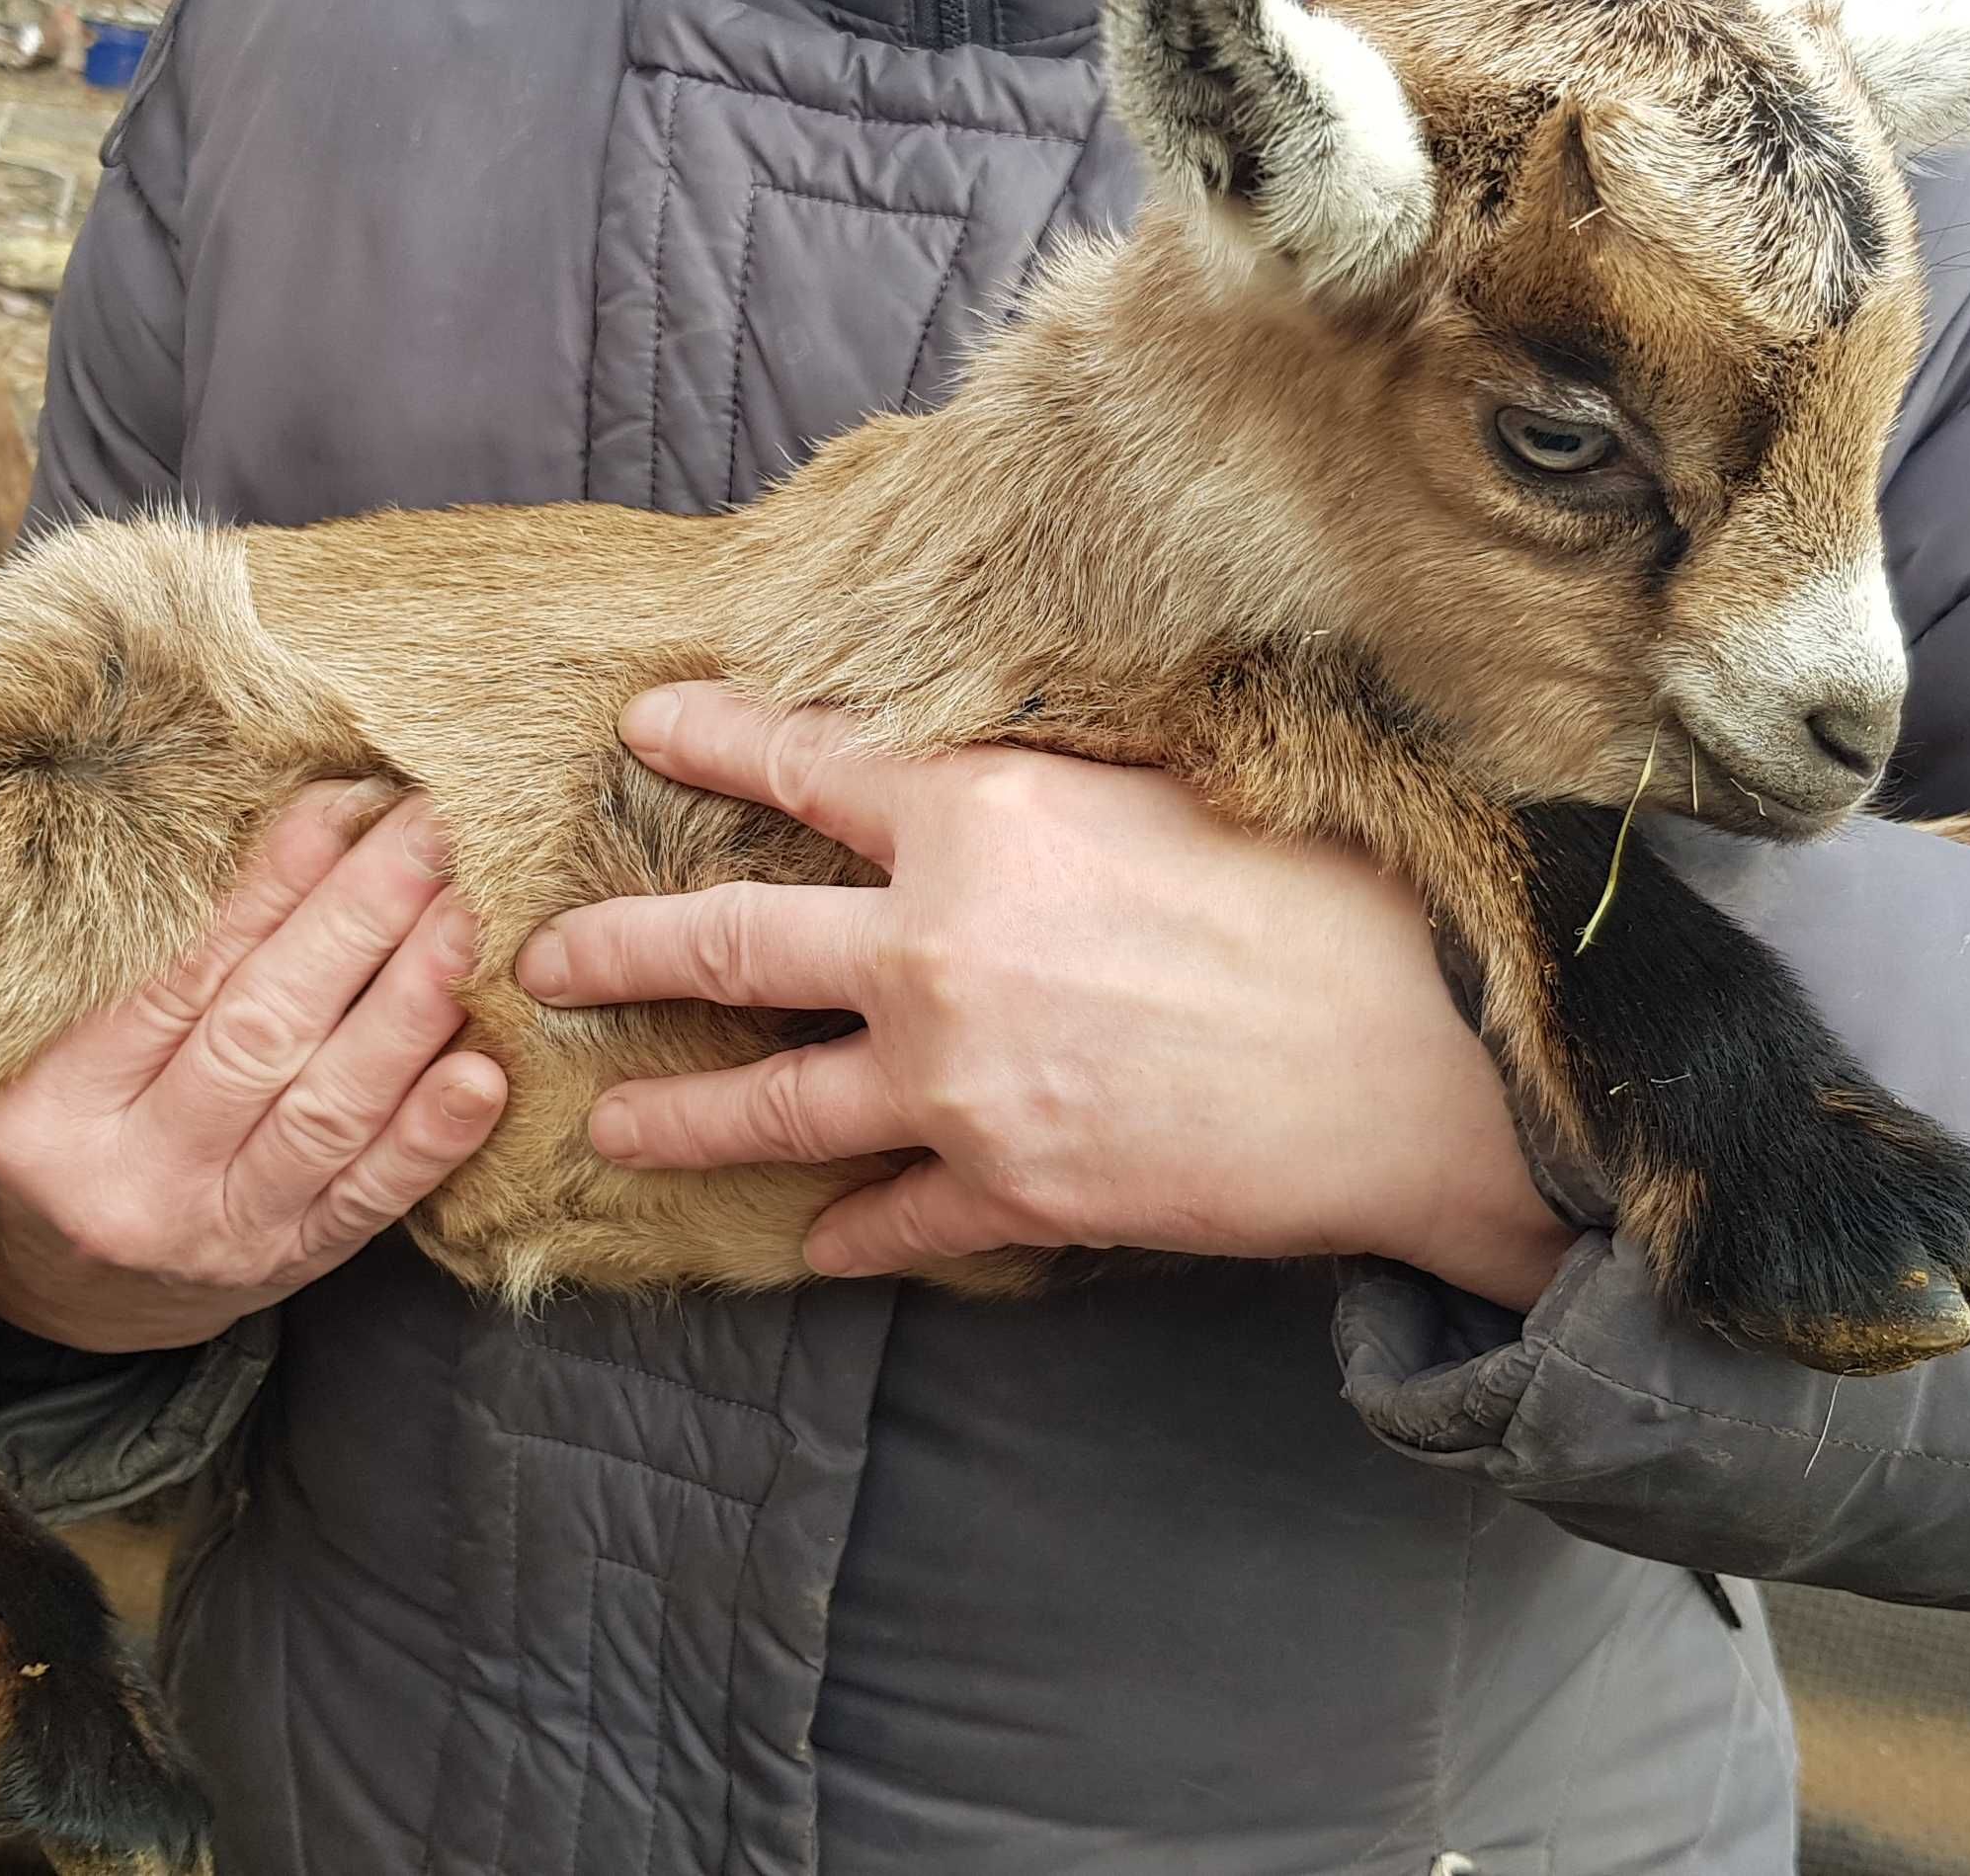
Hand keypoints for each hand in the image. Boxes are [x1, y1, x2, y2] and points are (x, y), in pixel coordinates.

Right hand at [0, 784, 505, 1352]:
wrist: (64, 1294)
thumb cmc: (67, 1135)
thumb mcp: (53, 1050)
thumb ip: (142, 959)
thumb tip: (294, 823)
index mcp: (53, 1109)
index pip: (177, 981)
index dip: (268, 890)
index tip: (342, 805)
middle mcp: (136, 1178)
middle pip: (260, 1035)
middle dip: (358, 924)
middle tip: (435, 835)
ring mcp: (220, 1232)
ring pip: (326, 1113)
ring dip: (408, 1010)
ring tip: (468, 923)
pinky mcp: (291, 1266)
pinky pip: (369, 1201)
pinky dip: (430, 1138)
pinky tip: (484, 1074)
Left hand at [516, 684, 1574, 1307]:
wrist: (1422, 1070)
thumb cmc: (1329, 906)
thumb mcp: (1175, 790)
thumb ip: (1049, 789)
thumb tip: (979, 781)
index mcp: (982, 816)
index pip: (801, 765)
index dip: (710, 739)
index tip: (641, 729)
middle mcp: (936, 946)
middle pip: (726, 946)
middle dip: (618, 950)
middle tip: (548, 959)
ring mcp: (957, 1083)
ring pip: (769, 1105)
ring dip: (678, 1115)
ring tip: (615, 1123)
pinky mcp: (1008, 1192)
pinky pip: (893, 1217)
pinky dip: (848, 1230)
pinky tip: (815, 1241)